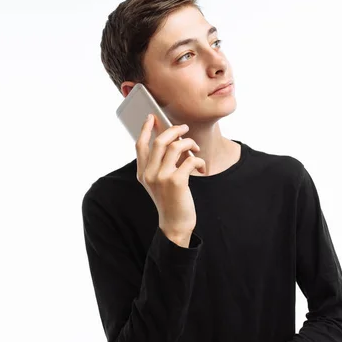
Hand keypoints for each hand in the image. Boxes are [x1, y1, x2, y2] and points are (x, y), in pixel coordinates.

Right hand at [135, 115, 205, 246]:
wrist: (175, 224)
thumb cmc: (170, 201)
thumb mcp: (158, 183)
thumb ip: (160, 165)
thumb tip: (174, 141)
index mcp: (142, 173)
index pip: (140, 145)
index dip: (145, 129)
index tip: (152, 117)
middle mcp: (149, 174)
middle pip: (160, 141)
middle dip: (174, 130)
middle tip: (184, 128)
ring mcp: (162, 178)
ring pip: (176, 146)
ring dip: (190, 144)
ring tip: (196, 149)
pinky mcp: (177, 182)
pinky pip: (190, 160)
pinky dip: (199, 160)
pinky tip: (201, 167)